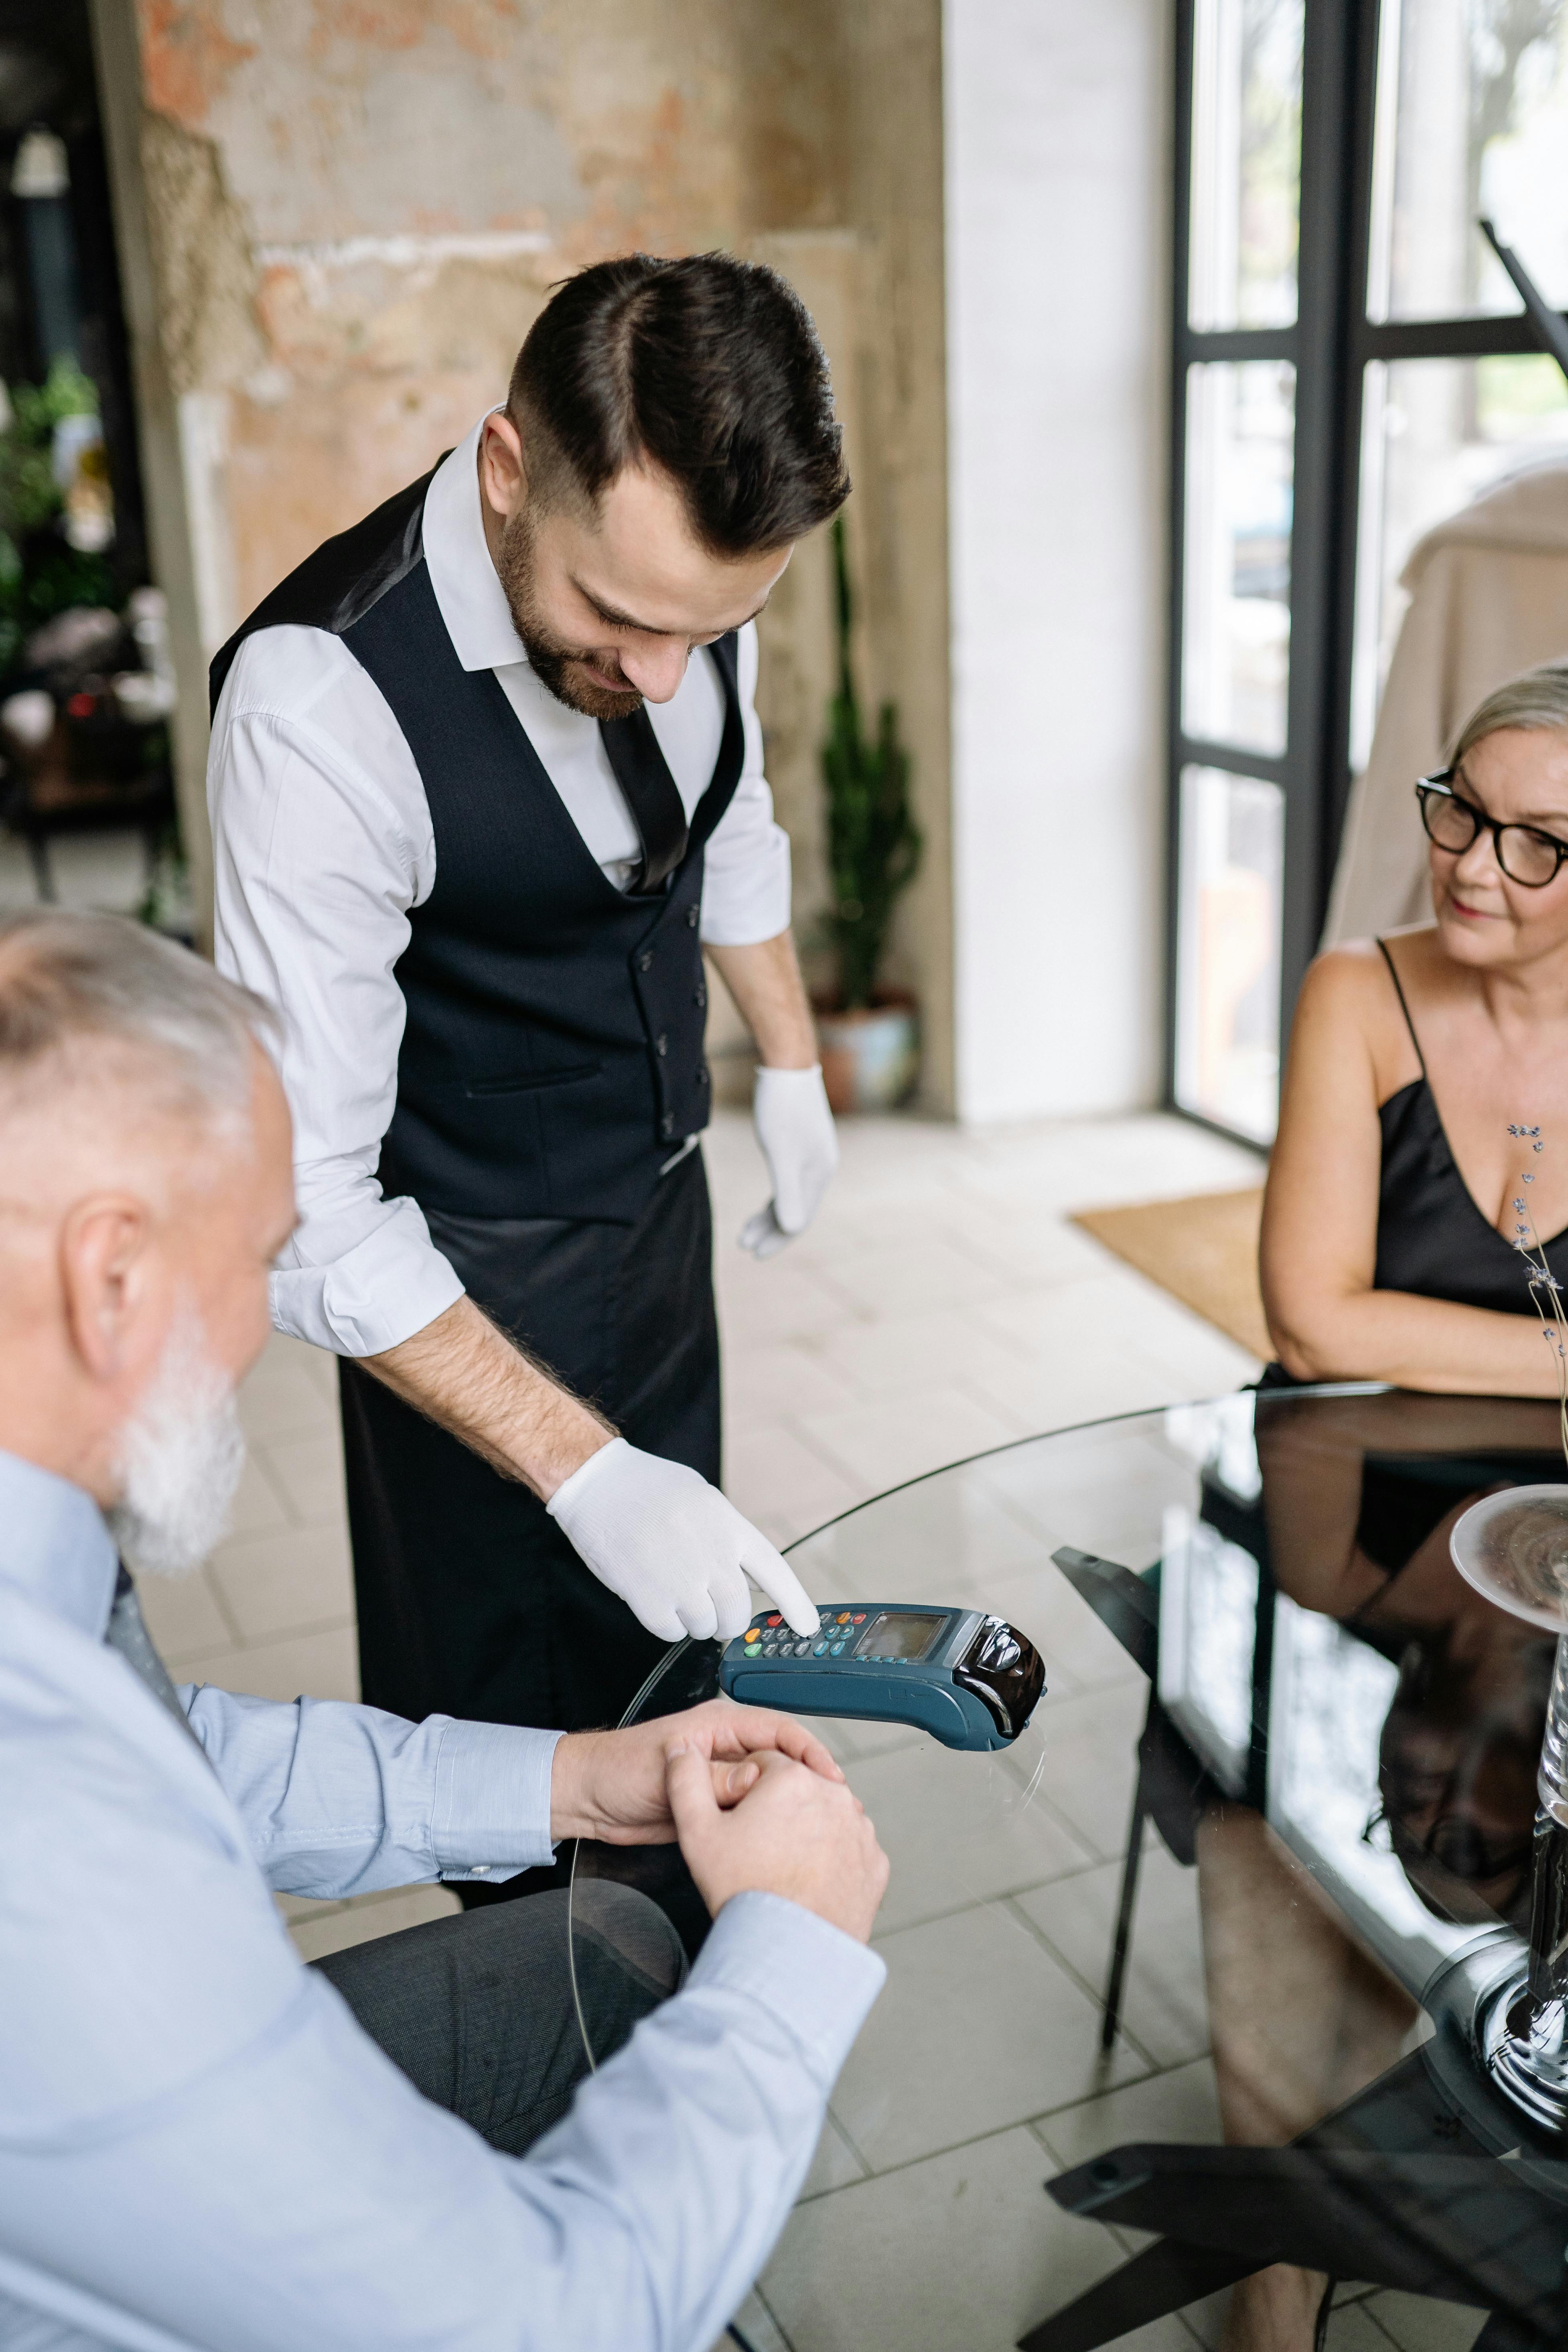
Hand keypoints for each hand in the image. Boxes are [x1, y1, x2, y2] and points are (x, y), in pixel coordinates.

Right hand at [545, 1436, 818, 1639]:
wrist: (597, 1483)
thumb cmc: (649, 1489)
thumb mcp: (704, 1501)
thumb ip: (729, 1539)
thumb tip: (751, 1579)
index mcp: (730, 1527)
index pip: (775, 1572)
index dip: (795, 1604)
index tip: (808, 1627)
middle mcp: (712, 1555)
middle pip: (737, 1614)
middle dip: (726, 1621)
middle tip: (710, 1609)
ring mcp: (681, 1579)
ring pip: (704, 1628)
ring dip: (692, 1621)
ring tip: (671, 1589)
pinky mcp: (648, 1597)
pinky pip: (671, 1632)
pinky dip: (665, 1623)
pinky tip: (653, 1597)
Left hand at [549, 1697, 844, 1844]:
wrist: (587, 1801)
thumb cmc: (616, 1770)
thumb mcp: (668, 1773)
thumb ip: (715, 1778)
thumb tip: (757, 1781)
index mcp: (718, 1724)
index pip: (778, 1729)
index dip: (808, 1751)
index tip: (829, 1776)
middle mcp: (725, 1748)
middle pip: (781, 1760)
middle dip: (805, 1782)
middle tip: (831, 1808)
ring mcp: (721, 1778)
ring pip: (769, 1790)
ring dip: (788, 1806)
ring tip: (814, 1828)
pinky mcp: (714, 1806)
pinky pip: (750, 1813)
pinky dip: (765, 1824)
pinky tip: (781, 1840)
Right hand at [667, 1743, 889, 1942]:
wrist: (790, 1952)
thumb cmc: (747, 1893)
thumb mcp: (697, 1832)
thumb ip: (686, 1780)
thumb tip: (681, 1751)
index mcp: (792, 1779)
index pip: (764, 1764)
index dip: (746, 1790)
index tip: (740, 1820)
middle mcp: (834, 1796)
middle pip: (798, 1789)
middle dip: (779, 1810)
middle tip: (758, 1849)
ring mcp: (859, 1830)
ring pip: (826, 1817)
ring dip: (808, 1832)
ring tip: (783, 1868)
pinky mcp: (875, 1863)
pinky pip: (849, 1849)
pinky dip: (833, 1860)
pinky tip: (809, 1880)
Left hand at [739, 1064, 837, 1259]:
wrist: (787, 1063)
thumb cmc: (781, 1107)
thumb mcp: (781, 1152)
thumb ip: (787, 1192)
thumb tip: (792, 1229)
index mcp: (818, 1173)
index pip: (799, 1217)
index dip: (777, 1238)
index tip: (754, 1253)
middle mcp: (820, 1167)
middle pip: (796, 1209)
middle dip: (771, 1230)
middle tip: (745, 1244)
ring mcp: (813, 1154)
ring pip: (791, 1195)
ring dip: (770, 1214)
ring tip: (747, 1229)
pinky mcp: (802, 1142)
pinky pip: (789, 1180)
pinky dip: (775, 1195)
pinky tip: (764, 1200)